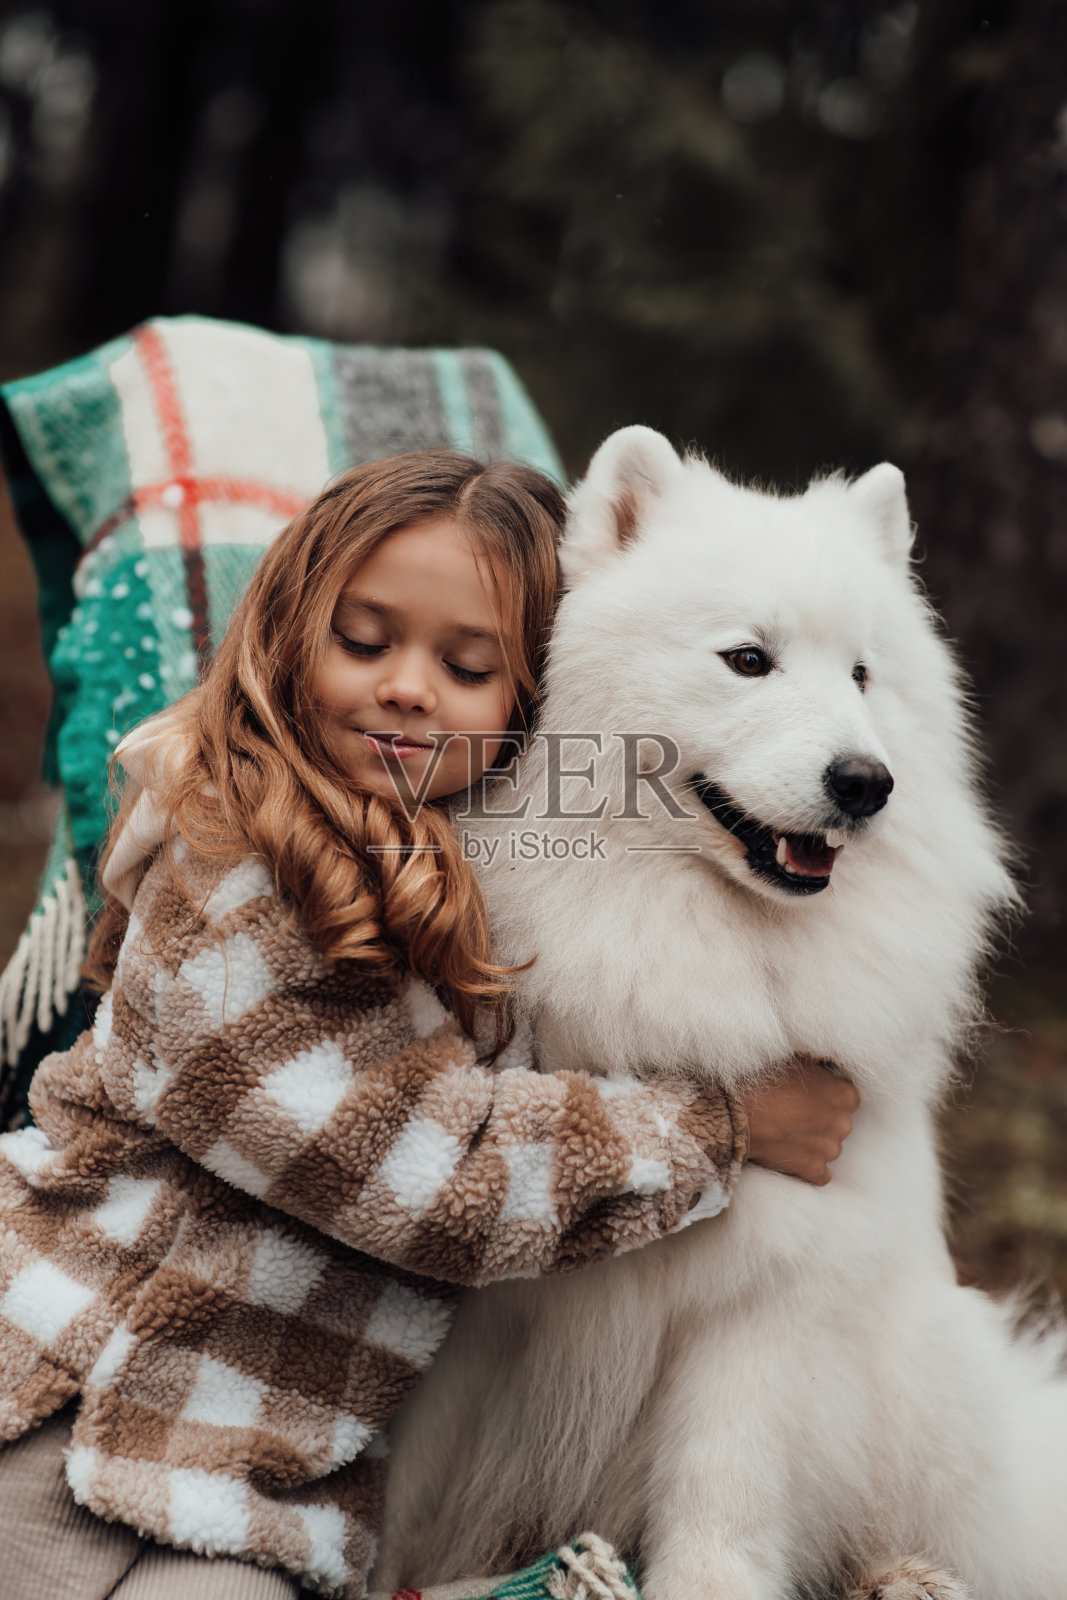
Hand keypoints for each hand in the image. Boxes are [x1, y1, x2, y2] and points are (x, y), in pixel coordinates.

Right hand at [743, 1057, 858, 1185]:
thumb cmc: (765, 1081)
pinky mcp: (814, 1170)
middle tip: (796, 1114)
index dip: (828, 1096)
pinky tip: (791, 1154)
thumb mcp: (797, 1061)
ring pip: (829, 1147)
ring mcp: (830, 1150)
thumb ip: (819, 1069)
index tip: (812, 1096)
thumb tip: (824, 1068)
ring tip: (788, 1133)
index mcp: (844, 1095)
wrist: (739, 1112)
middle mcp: (843, 1123)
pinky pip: (821, 1173)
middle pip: (839, 1122)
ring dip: (814, 1143)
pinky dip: (808, 1166)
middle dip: (822, 1120)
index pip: (848, 1097)